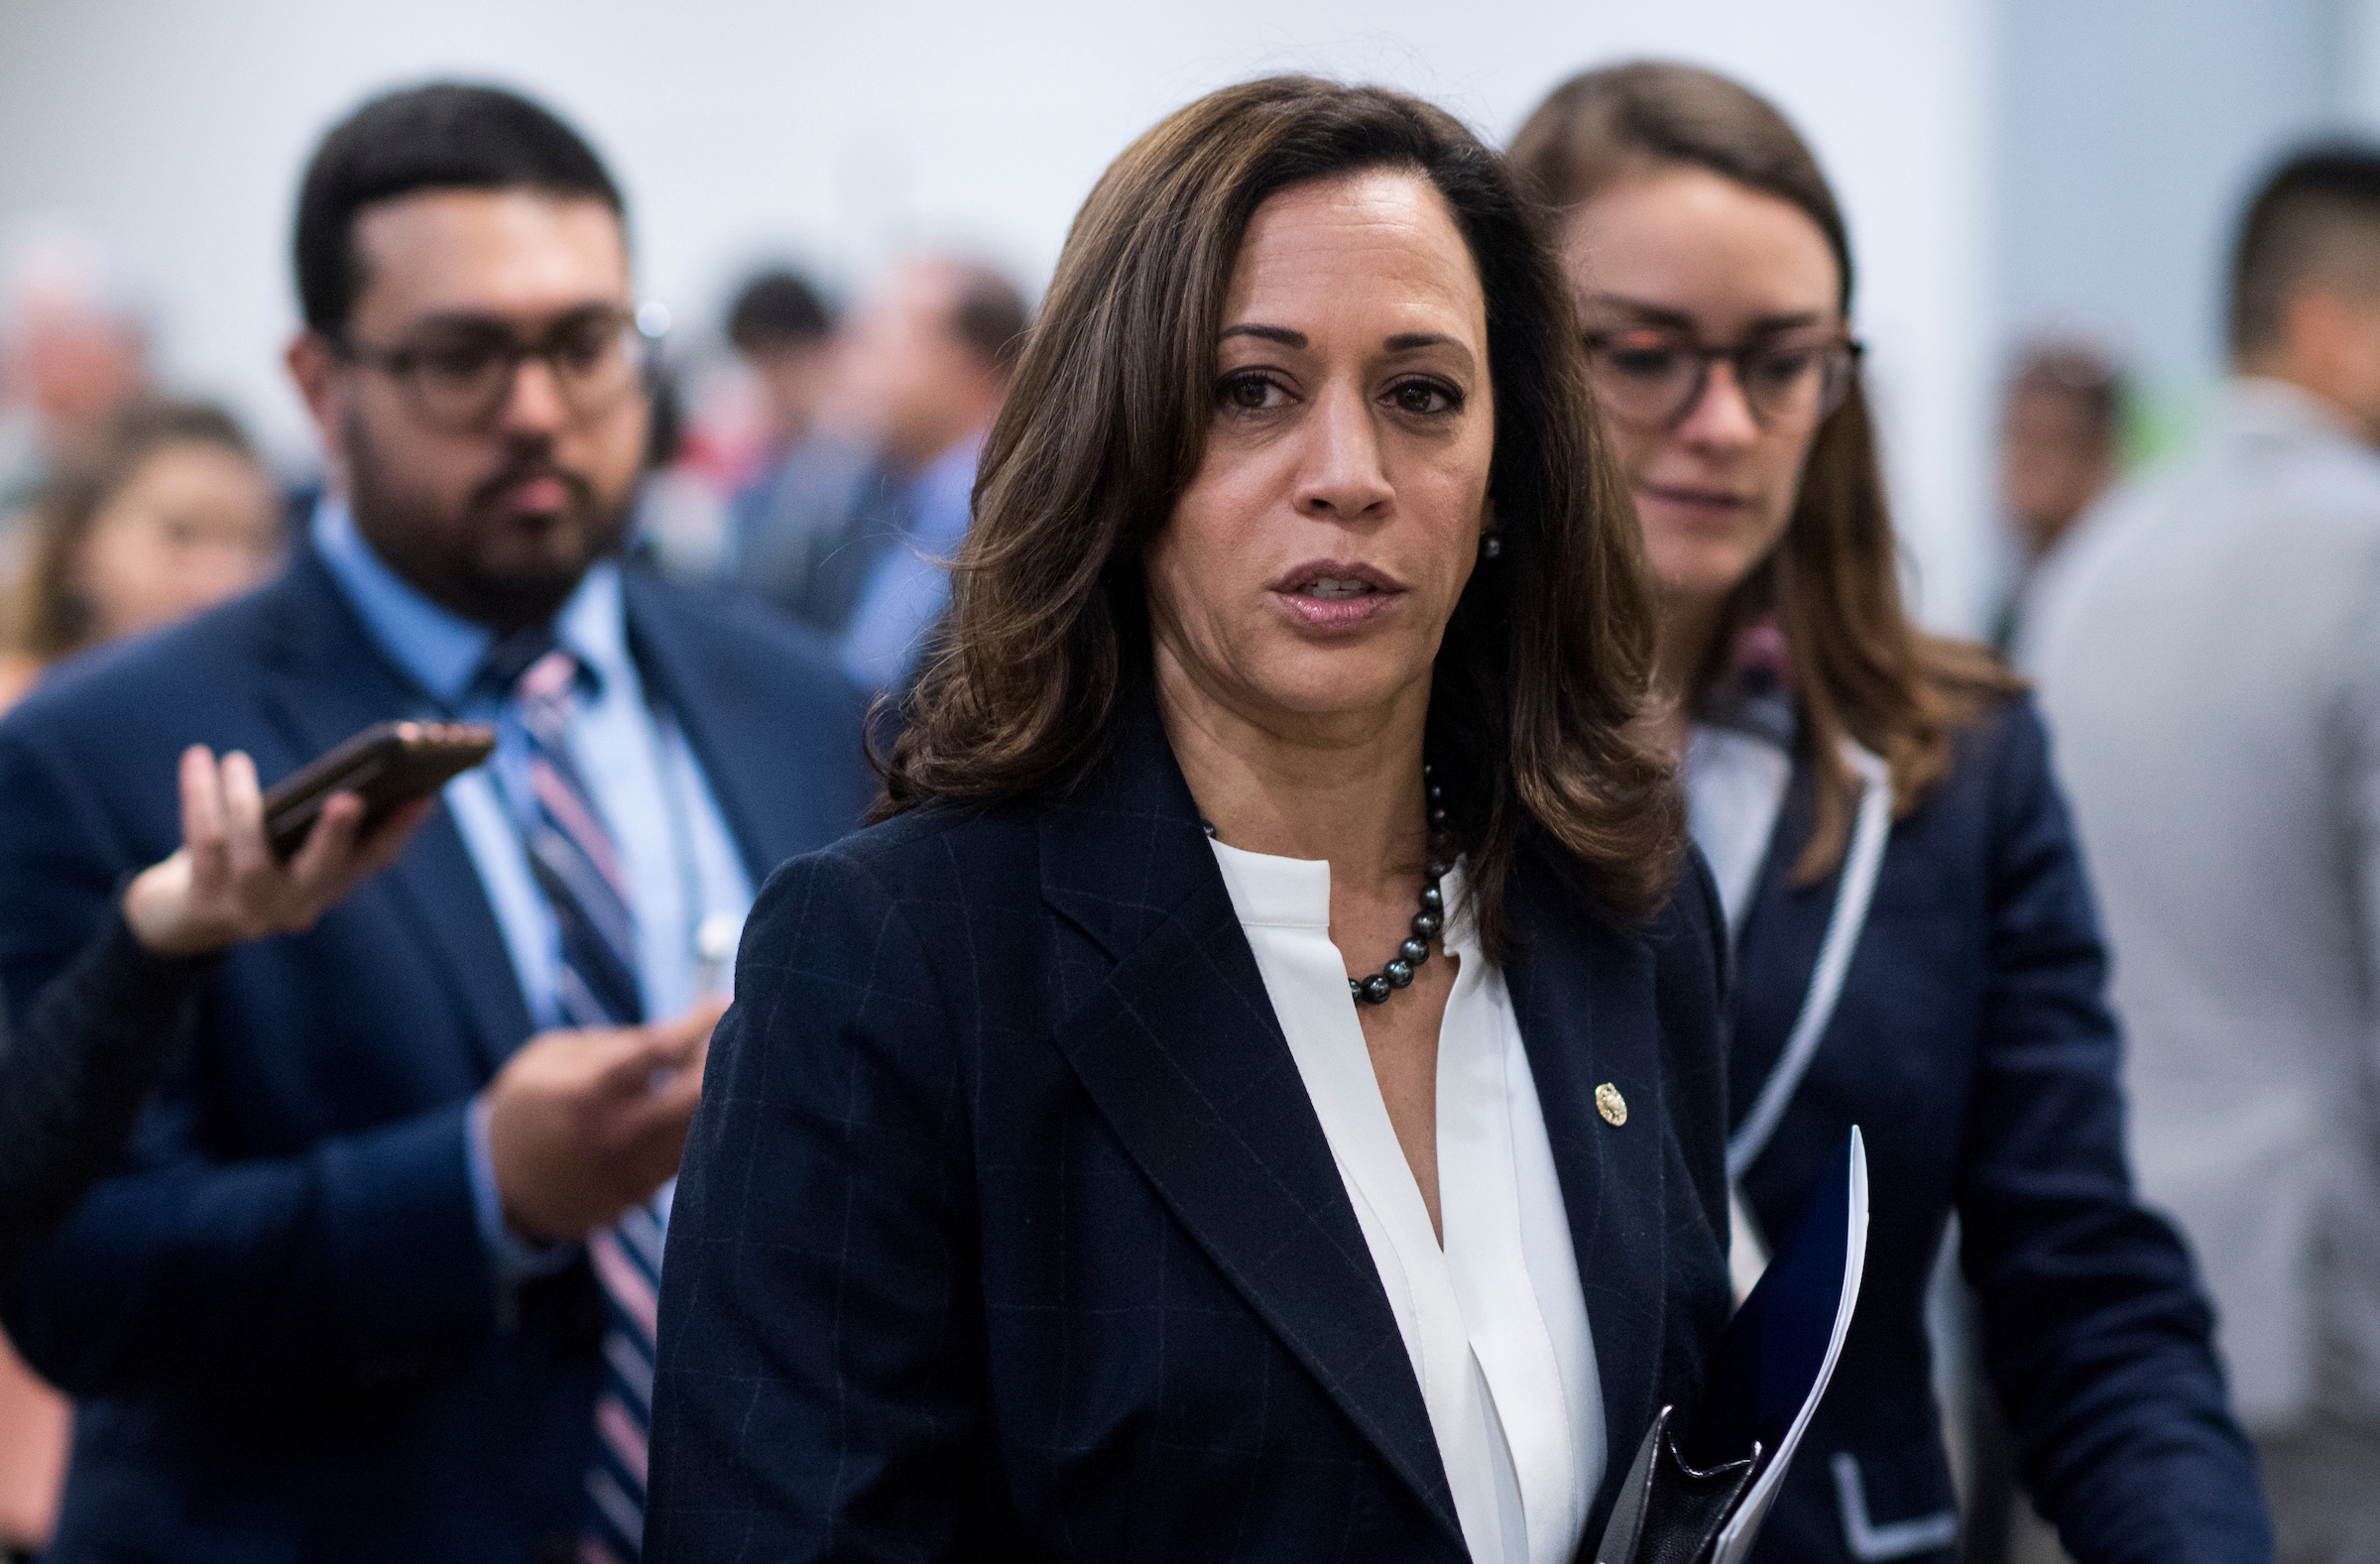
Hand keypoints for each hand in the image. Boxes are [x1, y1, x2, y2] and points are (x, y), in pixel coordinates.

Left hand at [122, 745, 433, 958]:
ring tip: (236, 759)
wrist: (183, 917)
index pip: (373, 859)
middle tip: (348, 799)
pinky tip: (199, 759)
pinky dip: (200, 798)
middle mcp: (298, 907)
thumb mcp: (286, 845)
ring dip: (243, 802)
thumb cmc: (248, 860)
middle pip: (321, 872)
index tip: (422, 798)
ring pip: (251, 856)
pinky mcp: (203, 902)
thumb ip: (319, 820)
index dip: (398, 831)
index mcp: (330, 887)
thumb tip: (352, 776)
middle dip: (336, 836)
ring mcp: (250, 910)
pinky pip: (203, 843)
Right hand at [484, 996, 727, 1240]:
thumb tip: (681, 1033)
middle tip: (739, 1037)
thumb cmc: (528, 1104)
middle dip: (726, 1060)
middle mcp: (615, 1135)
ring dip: (725, 1094)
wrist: (498, 1186)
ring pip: (704, 1130)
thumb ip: (615, 1043)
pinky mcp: (643, 1195)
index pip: (661, 1050)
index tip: (728, 1002)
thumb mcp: (553, 1056)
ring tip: (734, 1066)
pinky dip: (708, 1126)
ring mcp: (632, 1171)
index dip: (702, 1023)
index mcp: (587, 1092)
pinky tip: (714, 1103)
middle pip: (698, 1096)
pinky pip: (692, 1155)